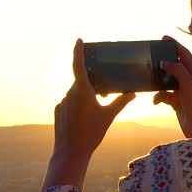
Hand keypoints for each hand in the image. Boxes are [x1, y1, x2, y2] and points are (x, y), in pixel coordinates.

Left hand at [52, 39, 134, 159]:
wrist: (71, 151)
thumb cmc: (91, 133)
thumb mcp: (109, 116)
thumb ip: (121, 102)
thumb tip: (133, 93)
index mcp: (82, 90)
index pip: (78, 65)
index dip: (78, 51)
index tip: (79, 40)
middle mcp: (70, 93)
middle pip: (82, 82)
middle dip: (92, 85)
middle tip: (103, 94)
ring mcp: (62, 102)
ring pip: (76, 93)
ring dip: (85, 97)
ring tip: (94, 112)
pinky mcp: (59, 111)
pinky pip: (70, 103)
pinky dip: (77, 106)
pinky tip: (84, 119)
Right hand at [155, 35, 191, 139]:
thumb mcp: (189, 85)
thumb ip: (178, 71)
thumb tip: (165, 62)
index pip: (183, 55)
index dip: (175, 45)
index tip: (164, 38)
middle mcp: (187, 81)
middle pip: (173, 66)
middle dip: (163, 61)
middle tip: (152, 55)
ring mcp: (181, 92)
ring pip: (166, 82)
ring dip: (158, 82)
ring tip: (149, 80)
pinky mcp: (176, 103)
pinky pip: (164, 96)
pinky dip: (158, 97)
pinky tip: (155, 102)